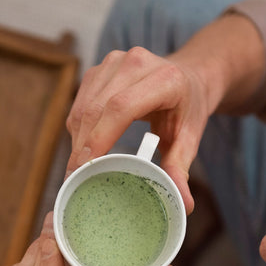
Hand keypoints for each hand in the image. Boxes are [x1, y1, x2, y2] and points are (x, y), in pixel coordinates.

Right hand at [65, 46, 214, 213]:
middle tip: (75, 179)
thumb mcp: (190, 137)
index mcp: (164, 79)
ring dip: (77, 139)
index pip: (121, 107)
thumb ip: (181, 168)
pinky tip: (84, 148)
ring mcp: (114, 62)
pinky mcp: (99, 69)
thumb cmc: (188, 107)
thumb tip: (183, 204)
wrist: (188, 76)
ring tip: (78, 169)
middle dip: (83, 146)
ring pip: (83, 106)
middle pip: (97, 108)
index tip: (86, 167)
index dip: (99, 137)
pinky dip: (78, 128)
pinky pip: (80, 102)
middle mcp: (135, 62)